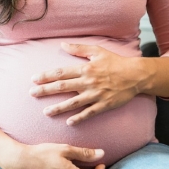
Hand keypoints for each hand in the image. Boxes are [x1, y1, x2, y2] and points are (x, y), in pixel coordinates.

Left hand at [29, 42, 149, 125]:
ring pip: (73, 103)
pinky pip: (89, 113)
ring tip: (46, 112)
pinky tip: (69, 122)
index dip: (46, 76)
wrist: (136, 75)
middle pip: (62, 87)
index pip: (61, 73)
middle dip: (46, 90)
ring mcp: (96, 95)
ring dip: (58, 108)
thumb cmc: (115, 62)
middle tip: (32, 94)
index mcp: (85, 69)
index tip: (34, 79)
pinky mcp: (104, 105)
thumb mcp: (97, 51)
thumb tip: (62, 45)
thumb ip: (79, 48)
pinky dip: (79, 118)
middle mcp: (88, 82)